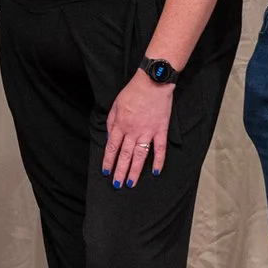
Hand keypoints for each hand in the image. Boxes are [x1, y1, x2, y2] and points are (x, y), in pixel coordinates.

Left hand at [102, 72, 175, 187]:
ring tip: (131, 183)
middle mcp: (132, 131)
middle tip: (117, 184)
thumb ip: (111, 123)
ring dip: (135, 171)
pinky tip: (156, 172)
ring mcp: (147, 132)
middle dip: (119, 171)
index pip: (112, 148)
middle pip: (125, 155)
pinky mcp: (161, 130)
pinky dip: (158, 161)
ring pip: (140, 156)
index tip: (106, 171)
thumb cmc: (133, 92)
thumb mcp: (115, 105)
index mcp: (120, 125)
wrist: (152, 82)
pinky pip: (160, 149)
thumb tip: (110, 139)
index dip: (108, 161)